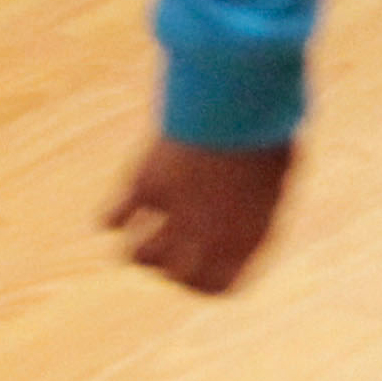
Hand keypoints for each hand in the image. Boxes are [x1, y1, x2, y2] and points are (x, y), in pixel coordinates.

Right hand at [112, 136, 294, 293]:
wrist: (242, 94)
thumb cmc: (263, 125)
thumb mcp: (273, 167)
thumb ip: (255, 199)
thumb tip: (241, 205)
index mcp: (248, 235)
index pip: (217, 286)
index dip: (201, 281)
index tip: (192, 266)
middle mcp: (211, 235)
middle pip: (175, 276)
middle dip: (168, 266)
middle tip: (164, 246)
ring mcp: (176, 213)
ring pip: (138, 255)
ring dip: (137, 246)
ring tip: (138, 233)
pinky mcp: (148, 187)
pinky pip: (115, 218)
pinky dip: (109, 219)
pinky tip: (108, 218)